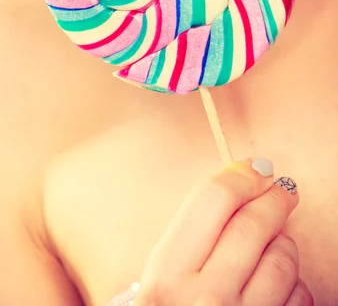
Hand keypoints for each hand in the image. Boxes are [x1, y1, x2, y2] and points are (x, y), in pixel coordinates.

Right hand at [133, 159, 313, 305]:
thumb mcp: (161, 279)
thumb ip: (192, 238)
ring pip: (283, 259)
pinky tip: (273, 283)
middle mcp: (203, 301)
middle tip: (281, 188)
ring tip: (271, 242)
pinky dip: (293, 282)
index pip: (212, 201)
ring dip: (282, 242)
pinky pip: (299, 297)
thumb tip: (242, 184)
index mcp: (166, 277)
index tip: (254, 168)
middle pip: (253, 224)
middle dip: (273, 198)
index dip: (239, 175)